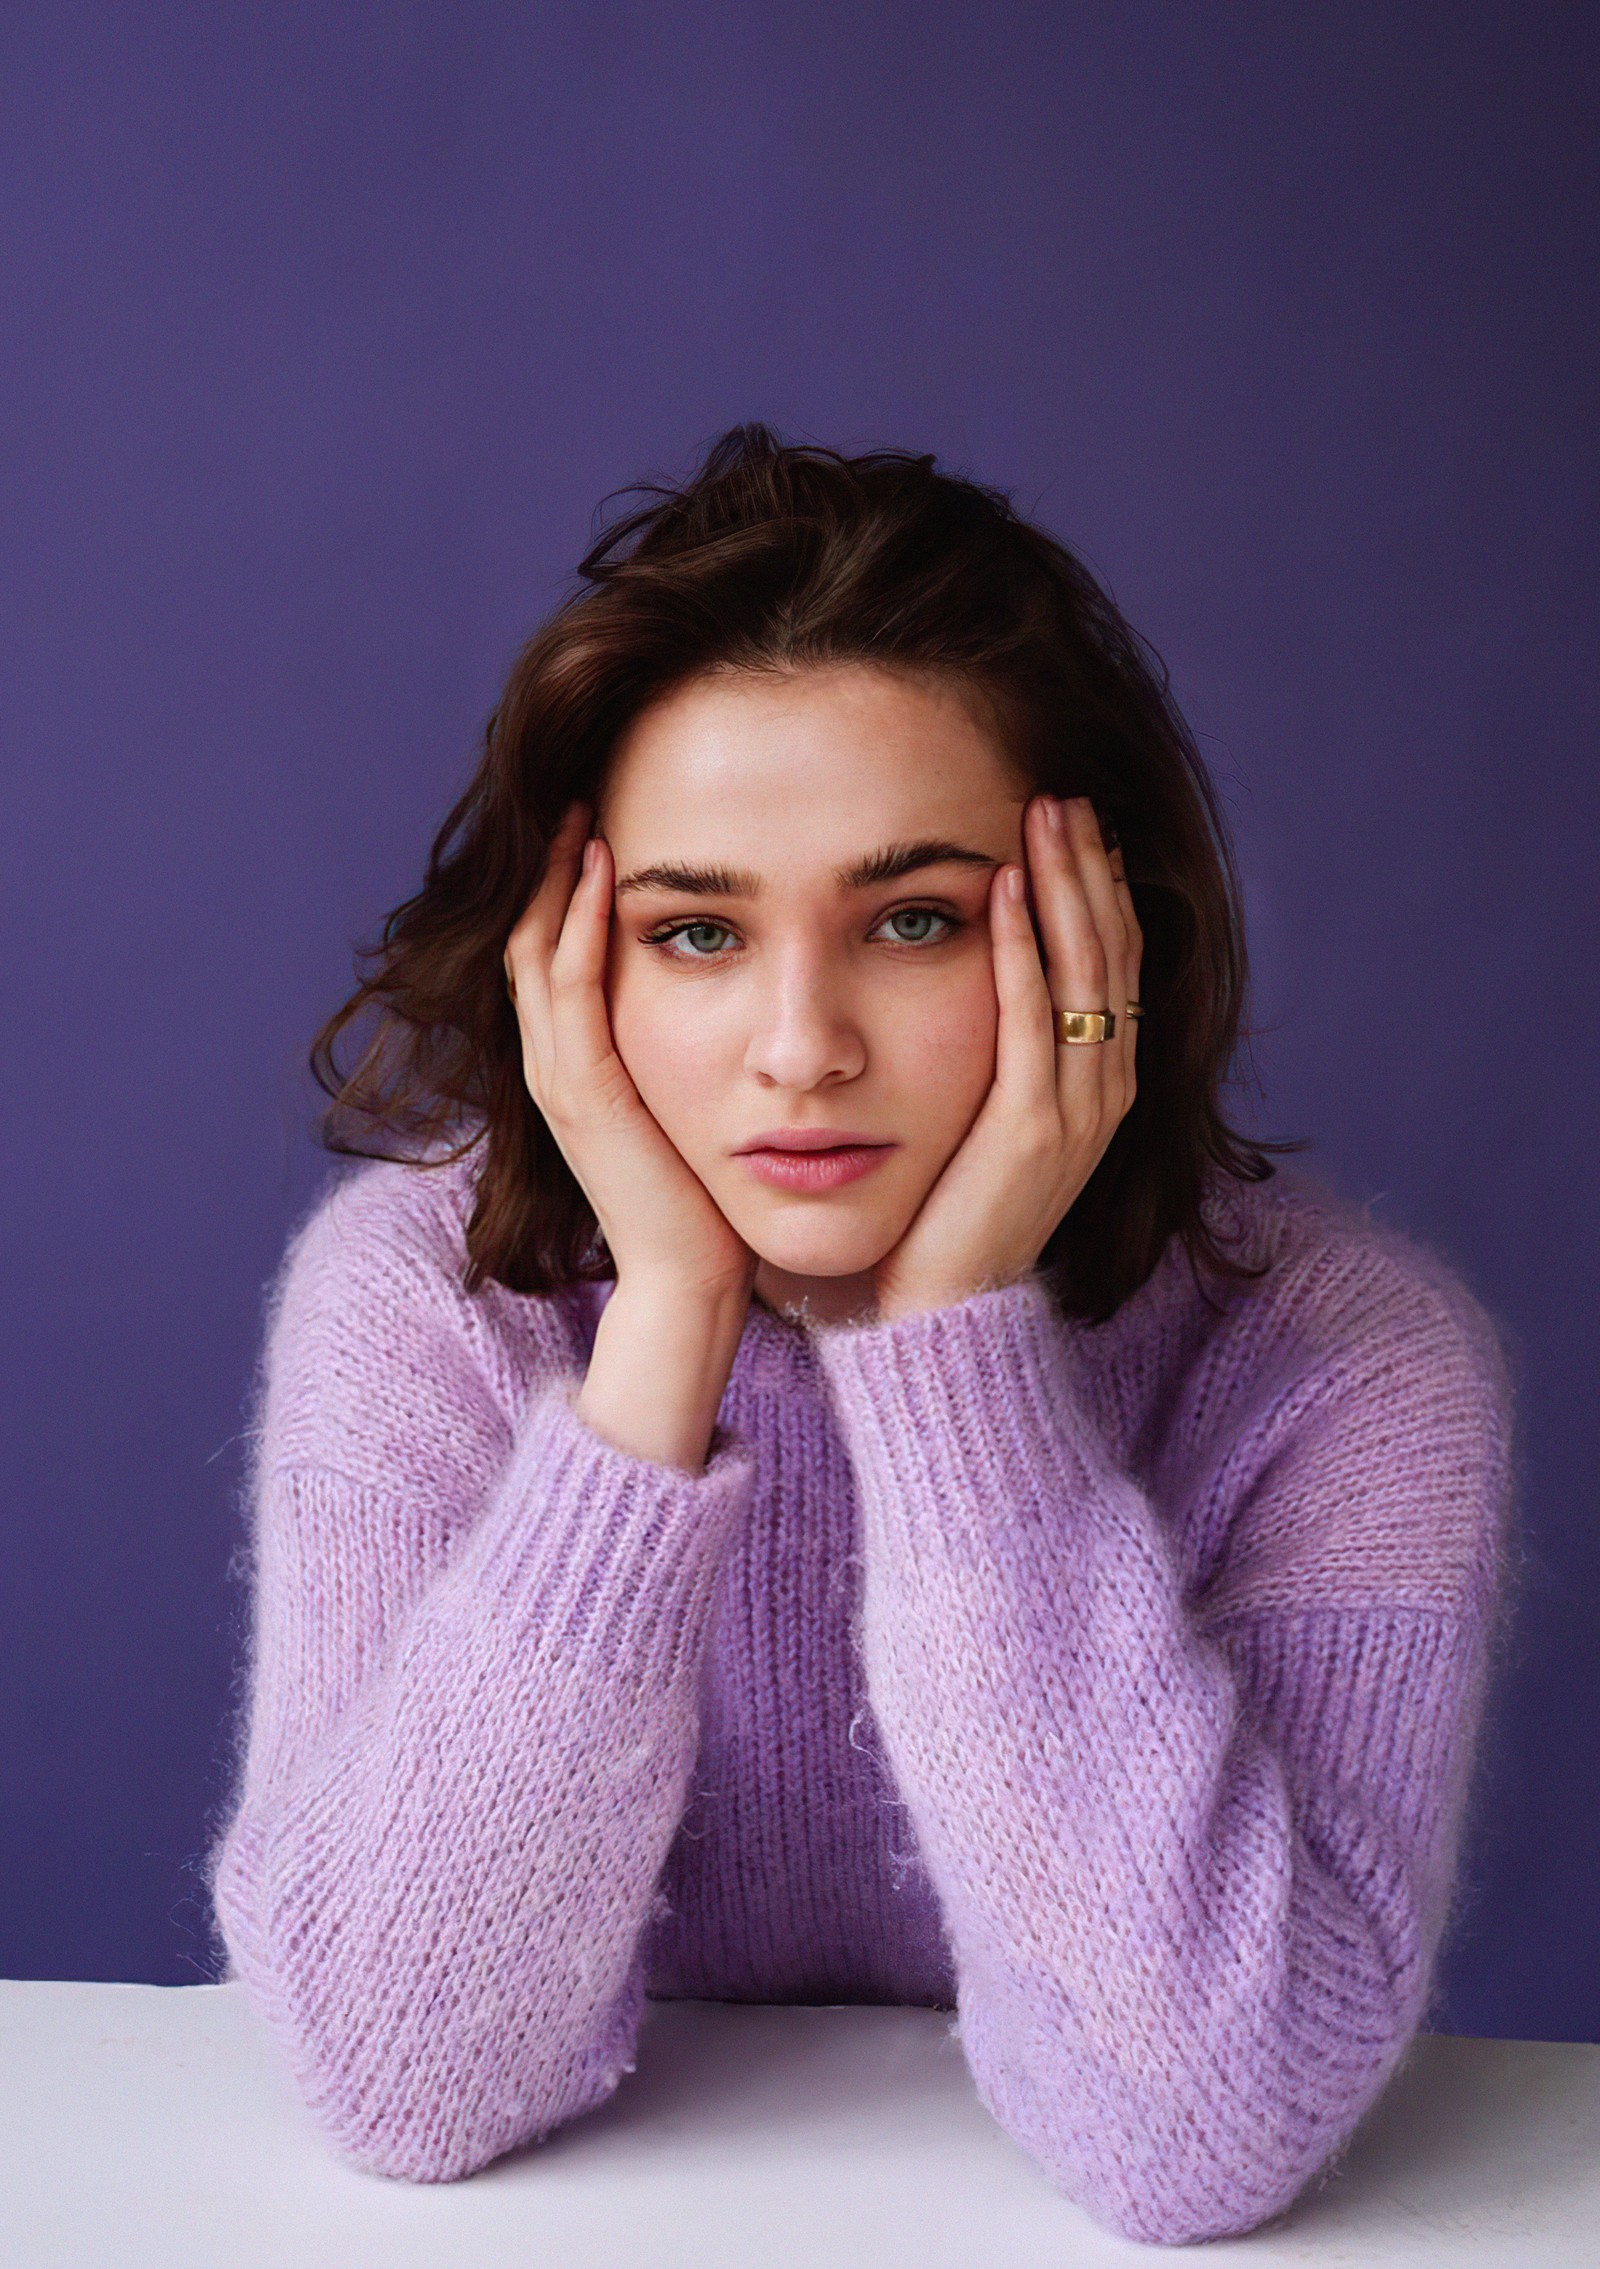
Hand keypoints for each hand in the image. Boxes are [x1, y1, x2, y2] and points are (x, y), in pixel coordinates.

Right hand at [503, 802, 756, 1308]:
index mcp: (573, 1065)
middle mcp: (551, 1065)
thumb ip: (686, 1051)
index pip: (548, 955)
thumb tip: (726, 998)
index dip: (562, 888)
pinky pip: (571, 988)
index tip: (598, 824)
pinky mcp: (584, 1092)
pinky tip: (606, 871)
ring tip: (583, 814)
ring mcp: (559, 1078)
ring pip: (536, 952)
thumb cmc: (705, 1196)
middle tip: (580, 796)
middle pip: (527, 939)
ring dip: (558, 879)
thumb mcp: (688, 1103)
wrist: (691, 1276)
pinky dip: (579, 925)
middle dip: (549, 866)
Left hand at [870, 793, 1141, 1321]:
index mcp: (1104, 1084)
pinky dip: (1019, 947)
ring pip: (1088, 971)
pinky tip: (1000, 888)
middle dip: (1090, 865)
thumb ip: (1002, 1054)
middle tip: (1063, 789)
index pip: (1118, 961)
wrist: (943, 1312)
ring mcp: (1078, 1110)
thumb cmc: (951, 1213)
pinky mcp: (1032, 1129)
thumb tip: (977, 975)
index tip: (1075, 820)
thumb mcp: (988, 1117)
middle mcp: (1107, 1090)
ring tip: (1044, 812)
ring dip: (1065, 885)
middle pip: (1115, 950)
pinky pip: (1033, 1018)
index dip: (1102, 887)